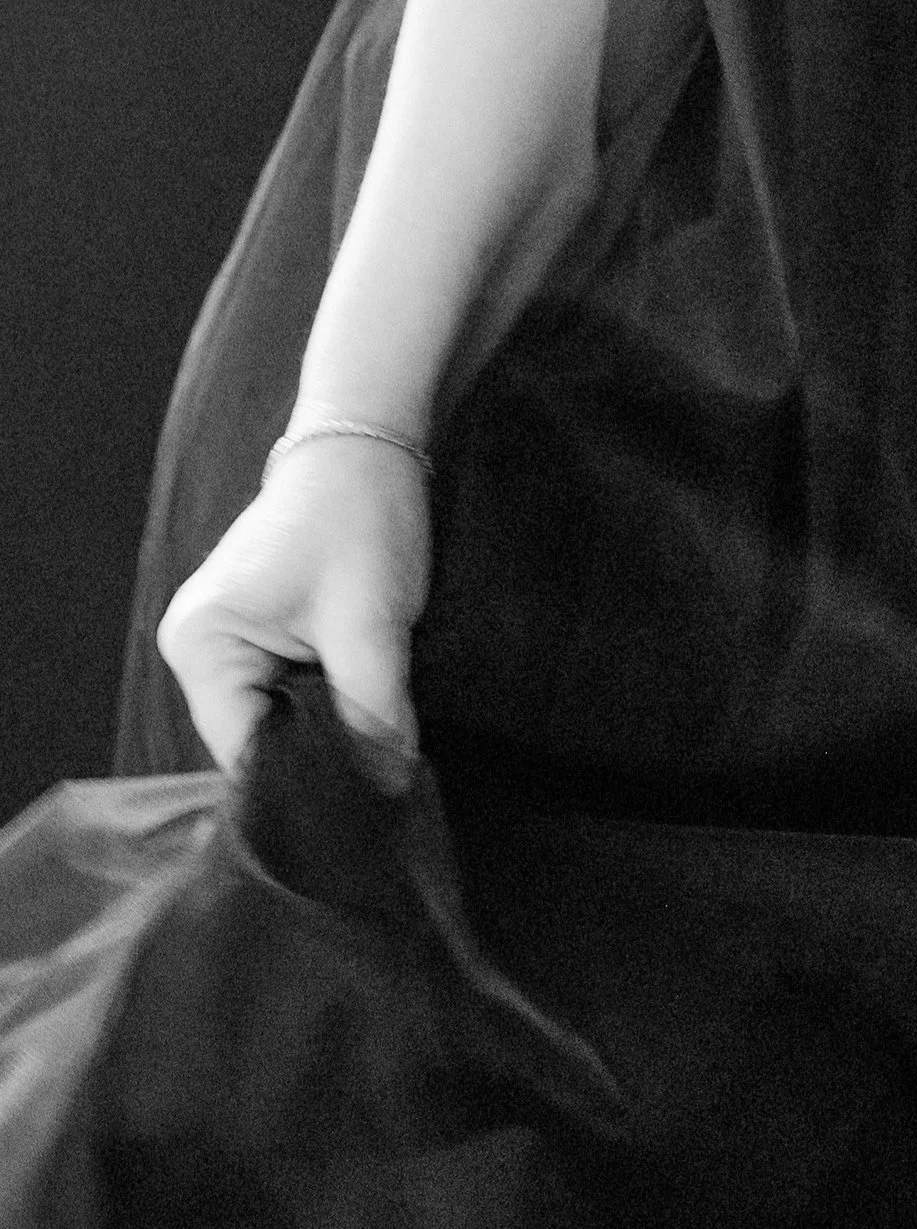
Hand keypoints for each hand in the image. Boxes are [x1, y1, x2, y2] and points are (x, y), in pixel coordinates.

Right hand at [156, 433, 433, 777]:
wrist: (368, 440)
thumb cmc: (358, 516)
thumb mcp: (369, 626)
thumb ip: (375, 716)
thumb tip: (391, 790)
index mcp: (200, 645)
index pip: (245, 752)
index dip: (305, 782)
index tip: (363, 804)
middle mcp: (197, 648)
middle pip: (260, 738)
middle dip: (320, 755)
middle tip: (382, 775)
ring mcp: (225, 639)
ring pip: (280, 717)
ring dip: (328, 726)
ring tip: (379, 737)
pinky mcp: (258, 630)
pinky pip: (290, 689)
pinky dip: (328, 698)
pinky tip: (365, 703)